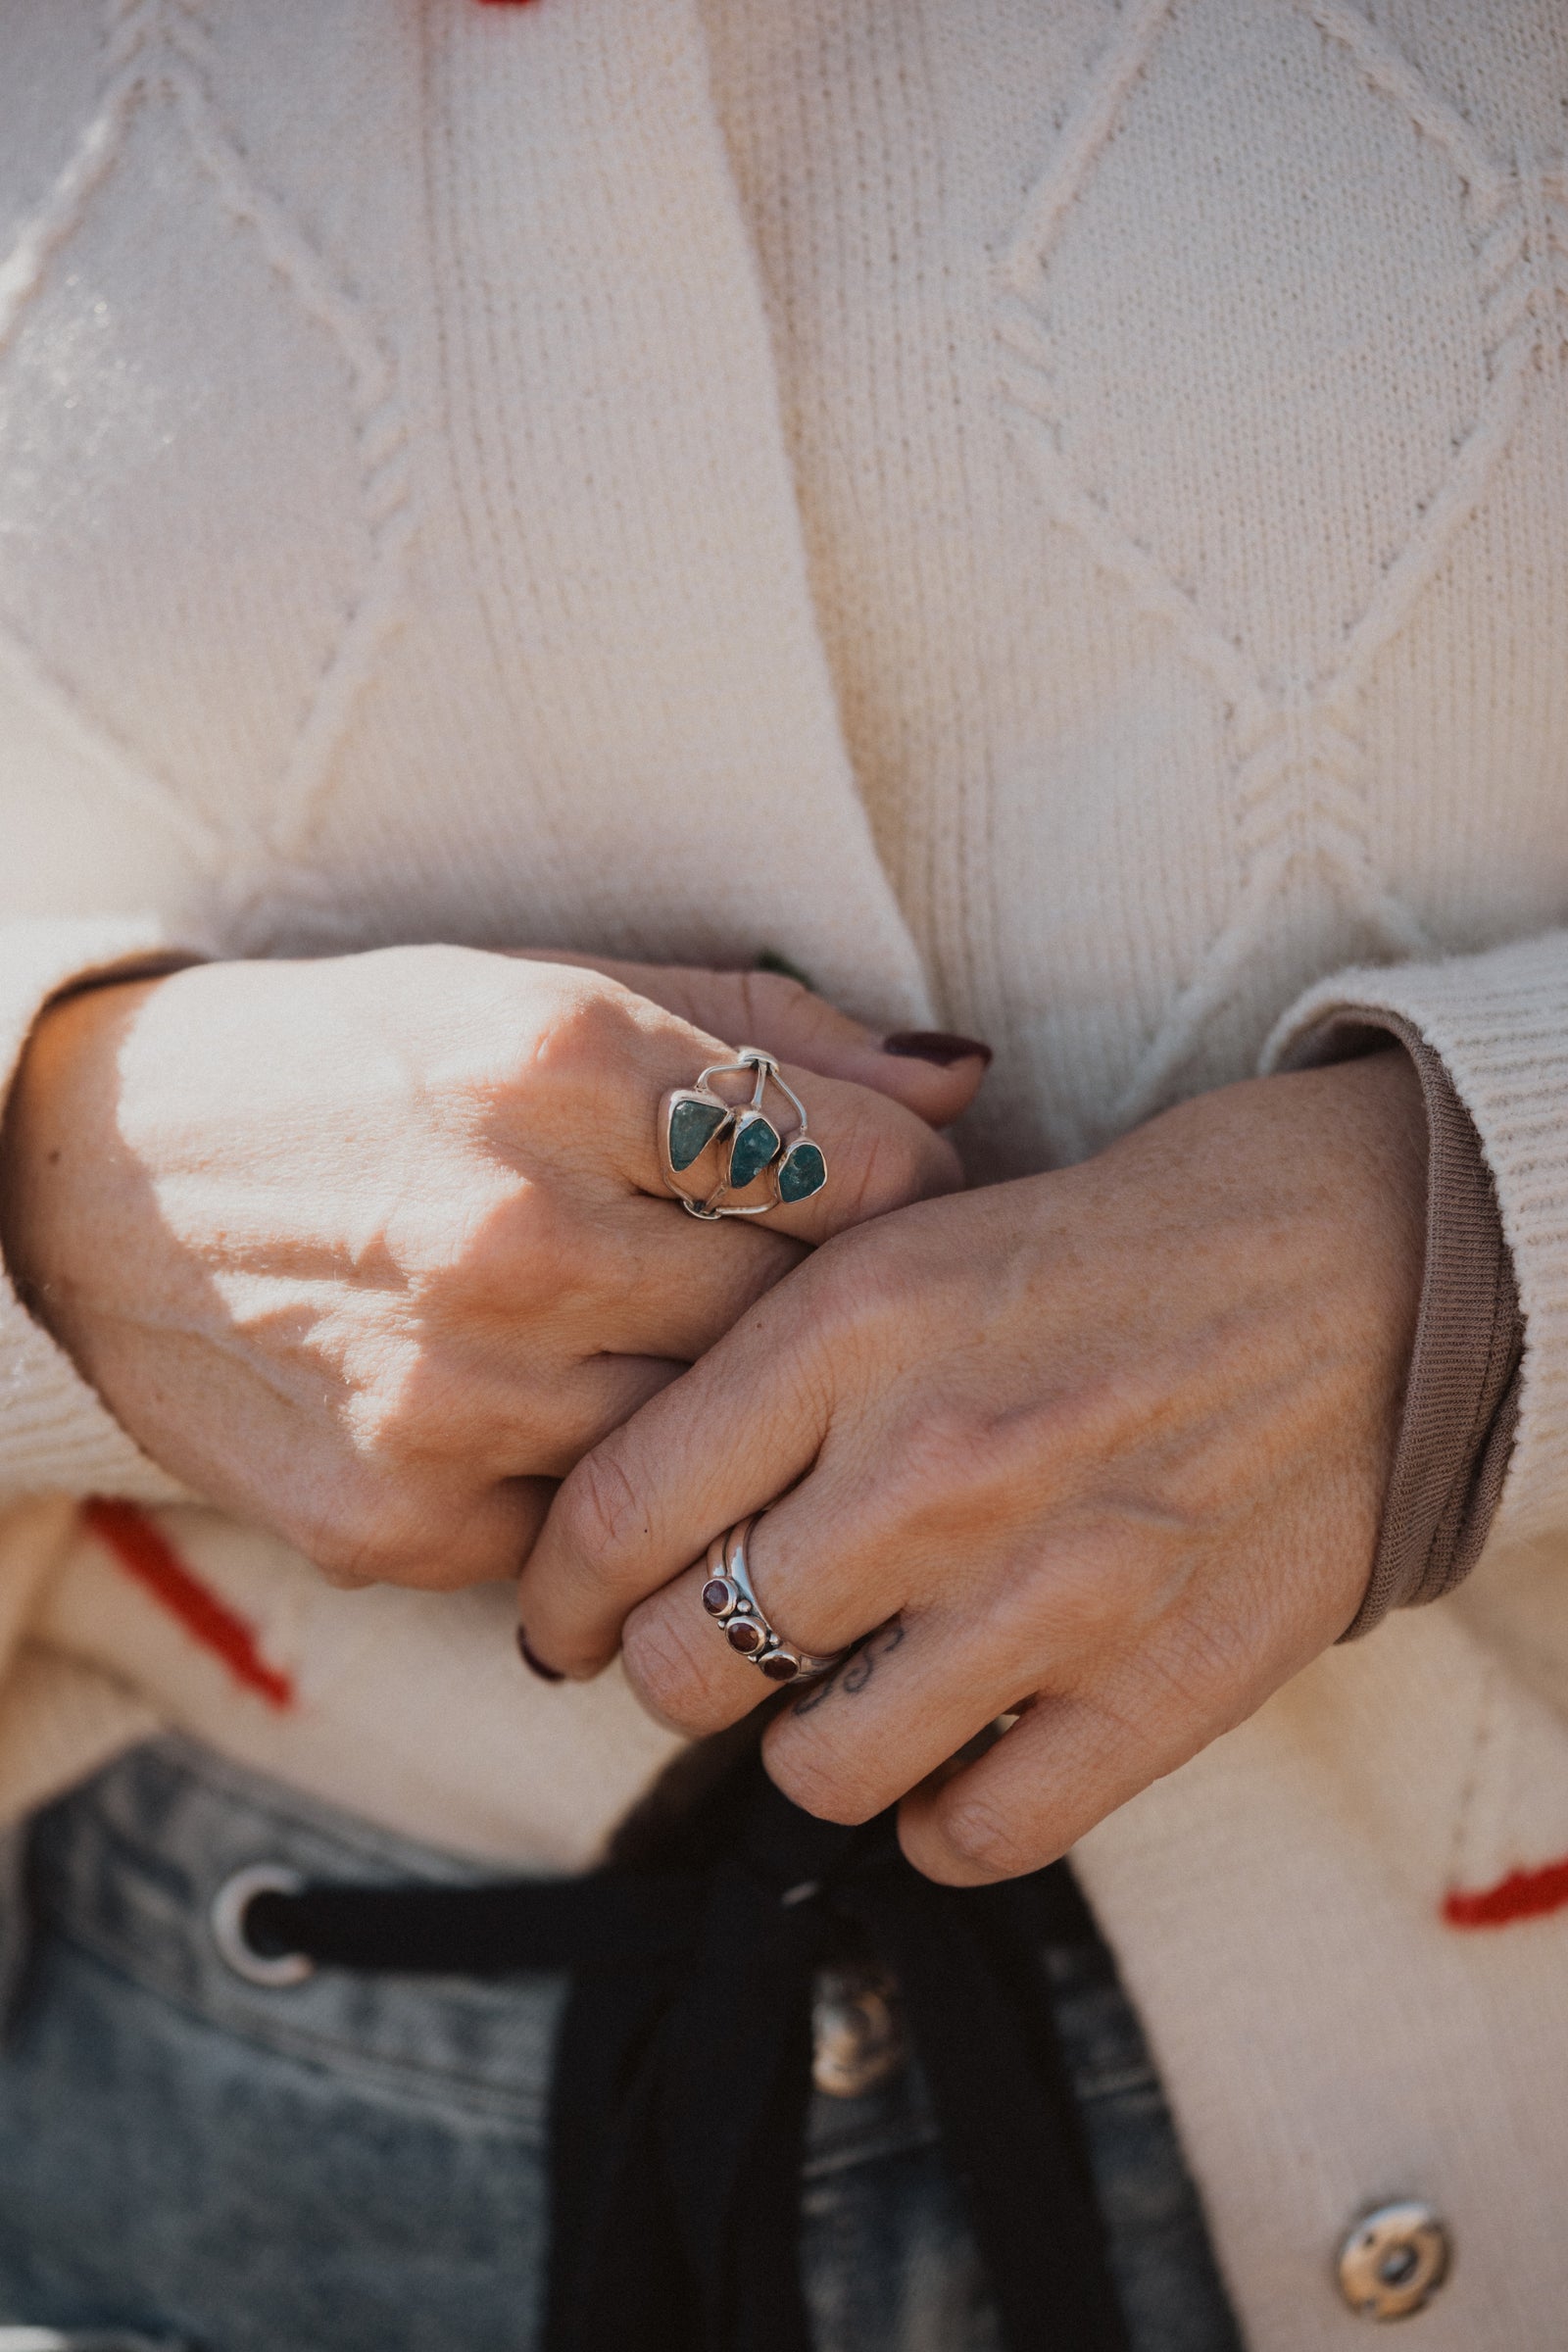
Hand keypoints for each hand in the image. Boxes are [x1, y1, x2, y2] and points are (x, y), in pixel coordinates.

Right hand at [0, 947, 986, 1586]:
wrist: (90, 1177)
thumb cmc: (352, 1065)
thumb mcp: (539, 987)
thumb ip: (767, 1029)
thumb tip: (959, 1079)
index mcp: (565, 1061)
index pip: (860, 1169)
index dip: (910, 1193)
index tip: (896, 1202)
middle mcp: (516, 1233)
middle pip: (800, 1320)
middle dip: (829, 1311)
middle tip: (810, 1291)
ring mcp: (453, 1394)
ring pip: (710, 1446)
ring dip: (722, 1415)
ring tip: (677, 1352)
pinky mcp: (397, 1522)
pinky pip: (590, 1534)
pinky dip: (602, 1488)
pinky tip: (561, 1418)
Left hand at [516, 1051, 1426, 1879]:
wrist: (1365, 1260)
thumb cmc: (1121, 1241)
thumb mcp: (908, 1238)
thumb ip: (764, 1357)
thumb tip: (631, 1495)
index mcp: (853, 1323)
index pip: (616, 1511)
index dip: (555, 1590)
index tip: (560, 1616)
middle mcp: (935, 1465)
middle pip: (687, 1663)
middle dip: (668, 1670)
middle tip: (703, 1647)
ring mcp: (1052, 1592)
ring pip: (813, 1770)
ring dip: (801, 1745)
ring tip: (839, 1690)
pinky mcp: (1161, 1689)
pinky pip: (972, 1835)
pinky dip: (935, 1815)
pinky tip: (952, 1748)